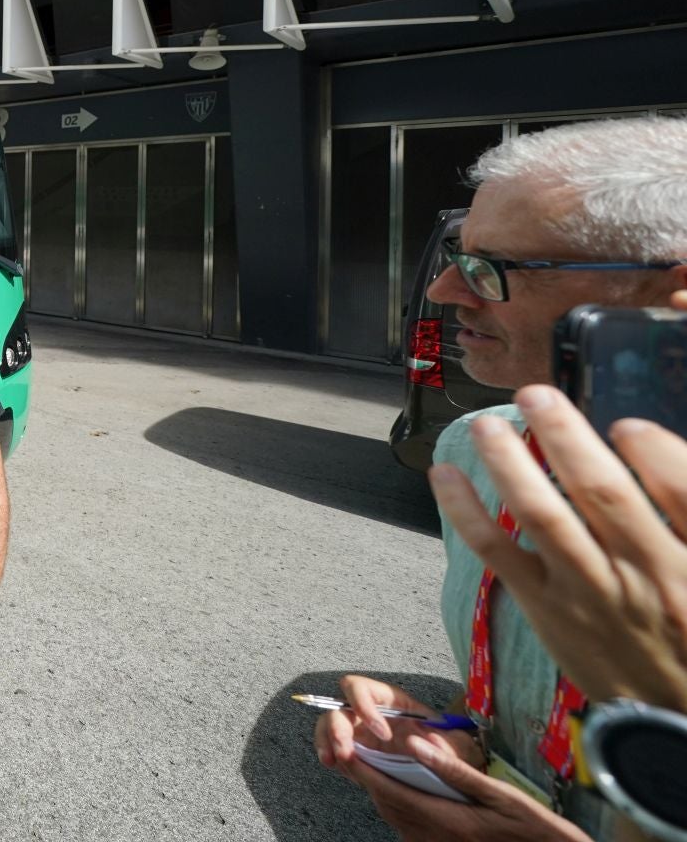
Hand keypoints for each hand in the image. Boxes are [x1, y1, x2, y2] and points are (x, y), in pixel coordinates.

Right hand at [313, 675, 480, 772]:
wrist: (442, 770)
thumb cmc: (448, 749)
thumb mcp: (458, 745)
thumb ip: (450, 744)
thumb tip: (431, 742)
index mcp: (388, 701)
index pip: (362, 688)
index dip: (365, 706)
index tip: (383, 734)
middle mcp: (367, 711)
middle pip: (338, 706)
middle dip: (338, 728)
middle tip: (346, 752)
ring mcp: (356, 730)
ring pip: (328, 724)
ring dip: (326, 740)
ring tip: (331, 760)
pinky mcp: (352, 749)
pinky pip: (329, 745)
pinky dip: (327, 753)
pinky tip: (334, 765)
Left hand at [344, 735, 588, 841]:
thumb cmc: (531, 826)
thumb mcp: (497, 793)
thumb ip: (452, 769)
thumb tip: (415, 743)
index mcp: (441, 818)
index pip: (386, 789)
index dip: (361, 767)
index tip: (346, 746)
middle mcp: (429, 836)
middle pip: (385, 803)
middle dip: (368, 776)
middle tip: (356, 748)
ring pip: (394, 816)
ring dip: (384, 791)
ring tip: (376, 764)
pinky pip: (408, 827)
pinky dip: (401, 806)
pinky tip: (407, 792)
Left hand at [429, 333, 686, 711]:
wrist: (675, 714)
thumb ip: (685, 512)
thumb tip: (651, 447)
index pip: (683, 495)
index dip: (657, 455)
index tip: (629, 424)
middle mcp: (645, 577)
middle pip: (604, 495)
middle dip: (567, 437)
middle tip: (537, 393)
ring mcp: (589, 593)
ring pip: (544, 517)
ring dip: (510, 464)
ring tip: (487, 423)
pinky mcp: (546, 607)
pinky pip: (498, 552)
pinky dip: (466, 511)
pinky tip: (445, 474)